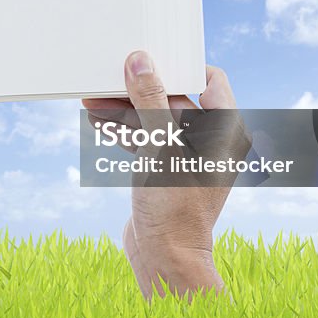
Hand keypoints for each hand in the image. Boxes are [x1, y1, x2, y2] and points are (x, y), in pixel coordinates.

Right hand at [83, 52, 242, 299]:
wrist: (166, 259)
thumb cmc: (173, 206)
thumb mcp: (160, 145)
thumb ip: (150, 100)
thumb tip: (140, 62)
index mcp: (225, 131)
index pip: (210, 80)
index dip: (180, 67)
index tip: (151, 58)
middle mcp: (212, 141)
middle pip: (174, 99)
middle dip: (139, 89)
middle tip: (110, 78)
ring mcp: (189, 157)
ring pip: (156, 120)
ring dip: (126, 110)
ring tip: (92, 100)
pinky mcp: (169, 170)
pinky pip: (148, 141)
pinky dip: (126, 131)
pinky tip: (99, 122)